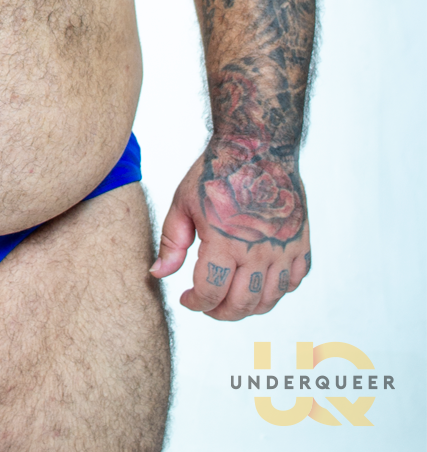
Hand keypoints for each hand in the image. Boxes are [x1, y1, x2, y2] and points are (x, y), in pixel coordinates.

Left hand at [150, 140, 310, 319]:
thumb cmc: (215, 173)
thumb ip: (171, 243)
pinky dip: (277, 291)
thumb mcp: (183, 203)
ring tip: (231, 299)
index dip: (195, 303)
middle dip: (219, 312)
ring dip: (248, 308)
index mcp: (224, 241)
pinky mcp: (301, 242)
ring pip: (269, 299)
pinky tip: (260, 282)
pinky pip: (294, 281)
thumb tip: (158, 275)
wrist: (257, 146)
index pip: (210, 292)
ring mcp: (283, 248)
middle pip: (240, 304)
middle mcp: (258, 250)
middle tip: (208, 305)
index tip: (187, 299)